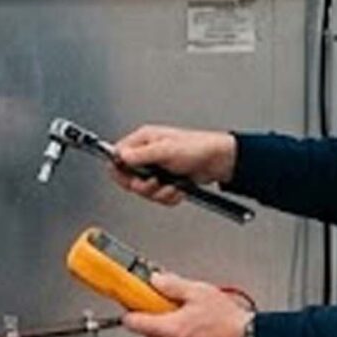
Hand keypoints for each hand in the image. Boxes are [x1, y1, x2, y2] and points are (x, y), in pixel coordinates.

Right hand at [108, 126, 236, 205]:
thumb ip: (141, 155)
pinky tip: (177, 189)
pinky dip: (168, 196)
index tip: (128, 178)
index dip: (119, 169)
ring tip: (171, 185)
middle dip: (143, 185)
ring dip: (159, 192)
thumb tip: (121, 156)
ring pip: (144, 190)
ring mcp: (157, 169)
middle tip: (154, 183)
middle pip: (129, 177)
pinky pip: (158, 196)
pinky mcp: (165, 181)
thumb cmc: (197, 148)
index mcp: (144, 140)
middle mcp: (148, 154)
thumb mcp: (166, 150)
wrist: (218, 162)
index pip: (118, 155)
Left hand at [123, 274, 254, 336]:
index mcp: (170, 329)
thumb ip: (173, 285)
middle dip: (156, 325)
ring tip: (192, 327)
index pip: (134, 323)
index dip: (131, 313)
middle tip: (171, 314)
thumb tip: (156, 281)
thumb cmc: (230, 321)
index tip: (132, 308)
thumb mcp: (200, 292)